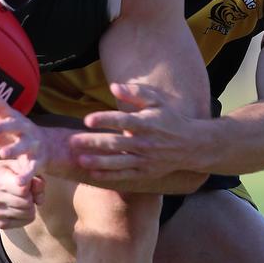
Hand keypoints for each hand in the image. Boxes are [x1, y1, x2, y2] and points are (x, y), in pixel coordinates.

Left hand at [0, 89, 48, 177]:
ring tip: (2, 154)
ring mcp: (31, 144)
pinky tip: (19, 182)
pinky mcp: (37, 162)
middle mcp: (22, 129)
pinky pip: (31, 169)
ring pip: (23, 147)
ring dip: (13, 150)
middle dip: (4, 126)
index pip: (2, 107)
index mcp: (10, 118)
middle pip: (14, 125)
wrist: (46, 147)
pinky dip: (26, 176)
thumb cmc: (10, 135)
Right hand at [0, 158, 43, 229]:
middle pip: (26, 203)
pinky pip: (23, 223)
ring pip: (27, 214)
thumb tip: (39, 186)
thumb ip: (30, 173)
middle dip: (31, 197)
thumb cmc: (4, 172)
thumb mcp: (16, 165)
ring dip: (30, 207)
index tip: (27, 184)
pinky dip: (25, 216)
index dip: (30, 187)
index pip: (22, 190)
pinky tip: (19, 208)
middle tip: (27, 193)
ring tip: (22, 199)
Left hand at [69, 81, 197, 182]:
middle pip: (116, 143)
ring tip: (80, 160)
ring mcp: (145, 159)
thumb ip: (136, 93)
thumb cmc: (170, 119)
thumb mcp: (157, 101)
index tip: (87, 120)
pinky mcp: (145, 172)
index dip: (105, 120)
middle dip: (94, 142)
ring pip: (119, 162)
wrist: (191, 145)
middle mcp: (145, 142)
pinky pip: (124, 175)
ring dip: (98, 162)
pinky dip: (109, 175)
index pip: (123, 121)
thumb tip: (113, 87)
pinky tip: (93, 174)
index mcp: (146, 123)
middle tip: (73, 141)